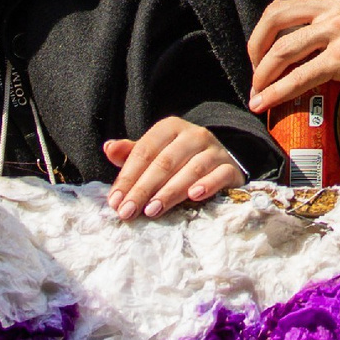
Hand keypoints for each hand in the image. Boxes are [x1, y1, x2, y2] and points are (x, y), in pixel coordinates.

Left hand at [101, 116, 243, 216]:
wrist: (220, 166)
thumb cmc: (180, 162)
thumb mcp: (155, 155)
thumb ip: (132, 153)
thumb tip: (108, 148)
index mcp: (171, 127)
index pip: (145, 151)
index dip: (128, 176)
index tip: (115, 201)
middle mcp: (194, 134)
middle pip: (164, 162)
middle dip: (143, 189)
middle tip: (128, 212)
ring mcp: (215, 149)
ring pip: (191, 169)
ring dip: (170, 191)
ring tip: (152, 210)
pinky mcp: (231, 167)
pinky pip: (219, 174)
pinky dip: (207, 185)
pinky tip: (193, 196)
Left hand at [246, 0, 339, 110]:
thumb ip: (330, 27)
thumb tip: (296, 52)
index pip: (284, 6)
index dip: (264, 30)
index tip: (259, 52)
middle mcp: (335, 9)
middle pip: (275, 20)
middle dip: (255, 48)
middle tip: (254, 72)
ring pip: (284, 50)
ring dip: (262, 74)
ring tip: (257, 93)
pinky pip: (301, 76)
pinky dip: (278, 91)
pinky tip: (267, 102)